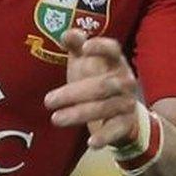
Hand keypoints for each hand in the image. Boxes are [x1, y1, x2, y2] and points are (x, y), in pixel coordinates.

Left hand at [43, 29, 139, 148]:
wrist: (121, 110)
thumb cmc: (96, 77)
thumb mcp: (83, 60)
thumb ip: (75, 44)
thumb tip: (66, 33)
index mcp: (115, 61)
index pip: (113, 49)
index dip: (101, 46)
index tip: (84, 47)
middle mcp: (124, 80)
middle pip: (102, 86)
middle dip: (73, 93)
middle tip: (48, 100)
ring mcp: (127, 102)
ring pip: (105, 108)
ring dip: (79, 114)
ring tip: (56, 119)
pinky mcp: (126, 122)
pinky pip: (116, 129)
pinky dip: (104, 136)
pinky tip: (91, 143)